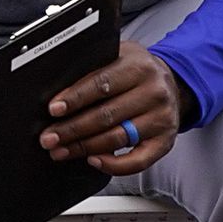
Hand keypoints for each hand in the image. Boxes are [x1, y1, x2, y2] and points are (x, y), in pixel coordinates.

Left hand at [40, 40, 191, 176]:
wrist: (173, 84)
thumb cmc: (137, 71)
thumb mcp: (118, 57)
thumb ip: (94, 68)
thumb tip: (59, 91)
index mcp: (138, 66)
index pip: (101, 83)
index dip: (75, 98)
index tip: (54, 110)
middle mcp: (153, 92)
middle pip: (106, 115)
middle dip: (72, 129)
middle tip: (49, 137)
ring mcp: (161, 119)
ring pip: (116, 138)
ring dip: (84, 148)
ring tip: (61, 150)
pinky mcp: (165, 141)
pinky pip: (137, 161)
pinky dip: (112, 164)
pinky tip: (93, 160)